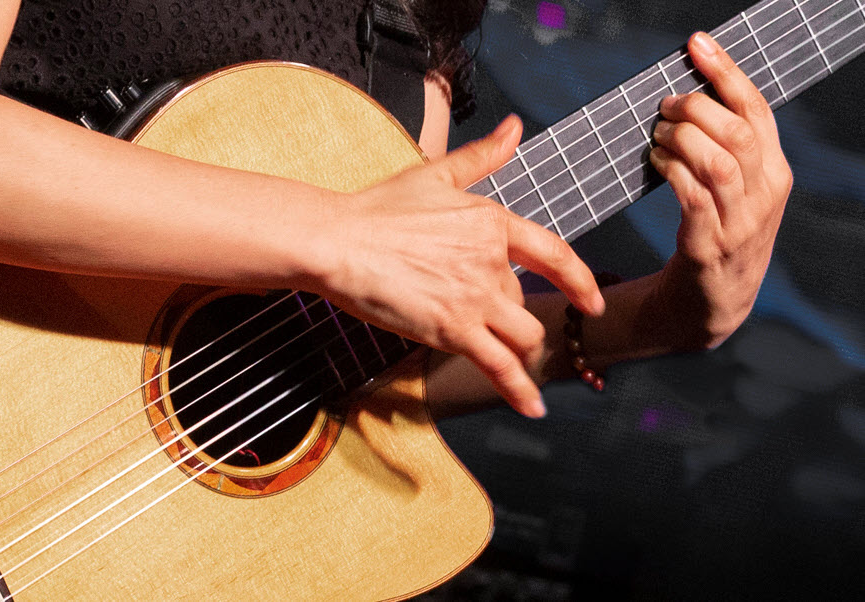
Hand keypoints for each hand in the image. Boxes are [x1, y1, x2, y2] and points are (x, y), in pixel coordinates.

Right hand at [318, 116, 604, 417]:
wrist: (338, 241)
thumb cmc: (379, 208)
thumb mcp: (435, 174)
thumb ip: (482, 156)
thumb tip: (515, 128)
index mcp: (492, 223)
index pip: (553, 254)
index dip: (579, 281)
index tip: (593, 301)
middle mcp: (492, 262)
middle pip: (525, 302)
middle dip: (509, 314)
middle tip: (478, 319)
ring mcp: (476, 299)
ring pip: (523, 336)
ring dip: (517, 348)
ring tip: (504, 358)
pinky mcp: (453, 330)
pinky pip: (501, 367)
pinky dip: (520, 391)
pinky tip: (534, 409)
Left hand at [649, 32, 792, 348]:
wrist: (711, 303)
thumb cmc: (715, 232)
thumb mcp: (734, 189)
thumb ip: (723, 148)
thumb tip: (685, 96)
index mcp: (774, 172)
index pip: (757, 111)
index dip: (726, 72)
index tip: (696, 44)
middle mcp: (765, 195)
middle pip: (737, 132)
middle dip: (696, 108)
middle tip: (664, 106)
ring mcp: (741, 225)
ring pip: (718, 163)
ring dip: (682, 140)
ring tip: (658, 135)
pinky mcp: (709, 249)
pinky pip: (693, 199)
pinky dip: (672, 172)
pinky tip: (656, 162)